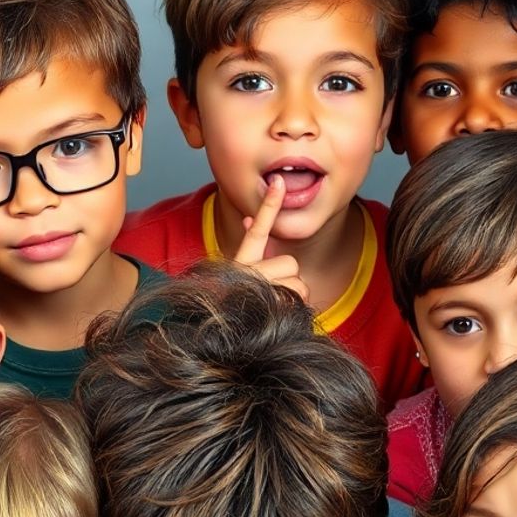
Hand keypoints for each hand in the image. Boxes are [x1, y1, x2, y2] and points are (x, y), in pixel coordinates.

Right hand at [232, 176, 308, 302]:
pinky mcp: (269, 307)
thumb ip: (251, 251)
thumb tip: (244, 219)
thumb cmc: (235, 306)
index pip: (258, 229)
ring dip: (293, 296)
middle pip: (290, 265)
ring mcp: (258, 291)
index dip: (269, 205)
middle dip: (289, 280)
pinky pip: (298, 301)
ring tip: (274, 306)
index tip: (279, 182)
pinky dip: (294, 308)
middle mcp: (247, 273)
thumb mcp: (240, 276)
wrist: (217, 335)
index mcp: (240, 262)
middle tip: (273, 292)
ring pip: (299, 284)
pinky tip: (278, 314)